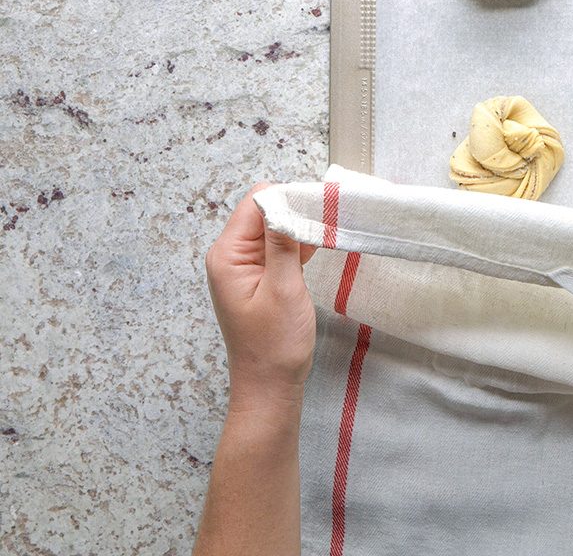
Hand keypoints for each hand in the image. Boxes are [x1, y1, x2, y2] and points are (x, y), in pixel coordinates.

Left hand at [204, 184, 316, 412]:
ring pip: (274, 228)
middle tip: (331, 221)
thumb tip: (284, 202)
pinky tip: (318, 250)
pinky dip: (298, 245)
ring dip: (300, 229)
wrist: (269, 387)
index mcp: (228, 255)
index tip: (322, 205)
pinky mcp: (259, 278)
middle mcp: (230, 256)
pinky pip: (278, 248)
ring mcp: (244, 267)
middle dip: (297, 211)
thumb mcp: (284, 290)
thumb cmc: (275, 345)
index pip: (256, 203)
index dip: (289, 198)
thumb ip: (283, 244)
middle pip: (265, 211)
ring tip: (329, 234)